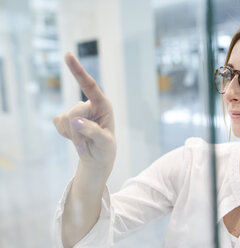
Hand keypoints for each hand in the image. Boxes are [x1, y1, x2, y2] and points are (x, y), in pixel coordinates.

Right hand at [53, 53, 115, 172]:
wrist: (97, 157)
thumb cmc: (105, 148)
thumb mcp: (105, 143)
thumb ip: (92, 131)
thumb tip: (75, 120)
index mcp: (103, 105)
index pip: (90, 85)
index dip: (78, 71)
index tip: (67, 55)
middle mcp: (90, 104)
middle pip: (74, 112)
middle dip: (77, 132)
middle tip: (85, 146)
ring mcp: (77, 110)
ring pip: (66, 119)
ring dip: (73, 136)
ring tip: (84, 144)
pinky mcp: (66, 118)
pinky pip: (57, 122)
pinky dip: (64, 134)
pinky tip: (75, 139)